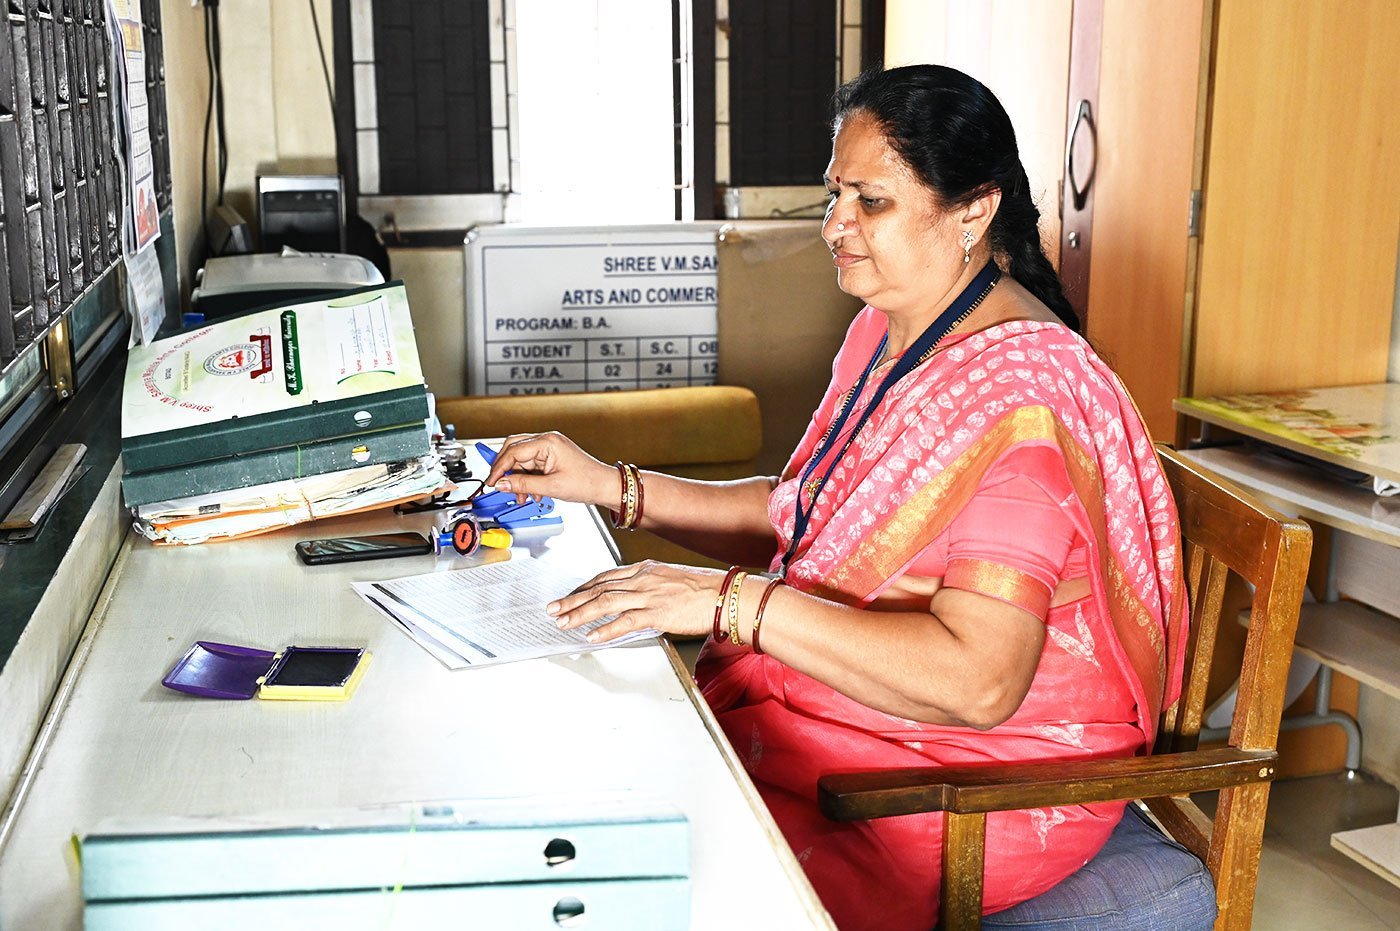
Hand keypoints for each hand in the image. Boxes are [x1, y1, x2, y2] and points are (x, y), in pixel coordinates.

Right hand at [484, 432, 616, 506]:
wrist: (605, 486)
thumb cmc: (587, 482)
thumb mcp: (551, 486)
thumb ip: (523, 485)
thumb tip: (501, 484)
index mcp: (547, 442)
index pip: (513, 451)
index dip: (499, 468)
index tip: (491, 482)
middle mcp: (547, 440)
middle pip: (513, 449)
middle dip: (505, 469)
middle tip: (499, 485)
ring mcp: (549, 447)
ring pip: (521, 459)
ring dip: (518, 478)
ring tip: (522, 495)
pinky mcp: (551, 456)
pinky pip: (531, 464)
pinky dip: (527, 478)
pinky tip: (532, 492)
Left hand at [547, 561, 726, 642]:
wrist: (726, 595)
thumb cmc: (704, 591)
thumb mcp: (672, 580)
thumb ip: (651, 587)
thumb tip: (636, 601)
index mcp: (646, 569)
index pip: (606, 577)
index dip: (584, 587)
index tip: (570, 596)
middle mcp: (643, 578)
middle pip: (599, 588)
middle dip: (573, 599)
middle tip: (554, 609)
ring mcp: (649, 594)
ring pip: (606, 602)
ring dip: (580, 613)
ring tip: (563, 622)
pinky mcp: (658, 612)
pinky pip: (625, 621)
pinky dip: (606, 628)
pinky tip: (592, 636)